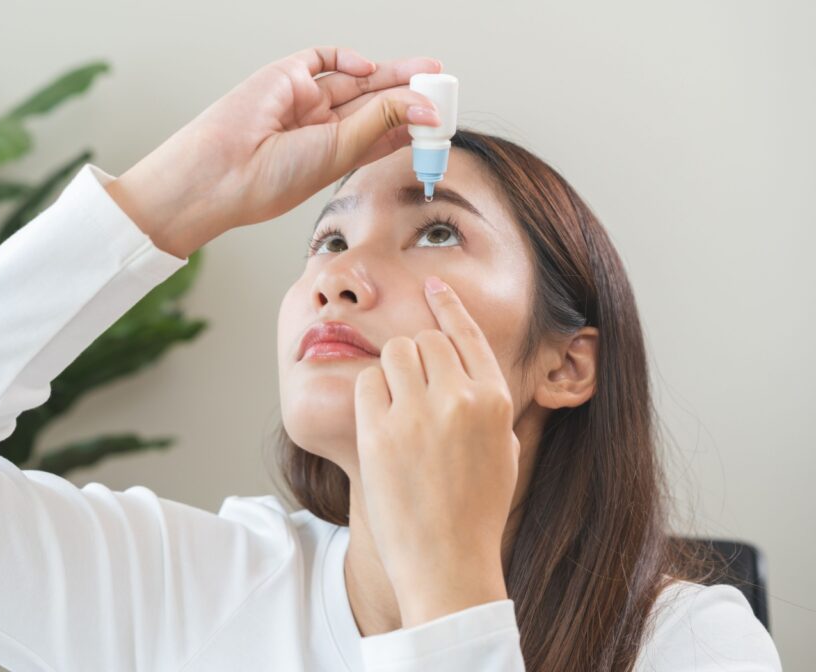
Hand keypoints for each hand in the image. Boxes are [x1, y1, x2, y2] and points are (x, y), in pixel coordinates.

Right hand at [107, 46, 443, 258]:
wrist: (223, 171)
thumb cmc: (272, 179)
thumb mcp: (341, 151)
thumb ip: (381, 121)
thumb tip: (424, 105)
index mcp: (332, 155)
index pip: (381, 134)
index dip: (411, 125)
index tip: (441, 121)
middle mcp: (320, 127)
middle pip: (374, 103)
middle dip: (409, 93)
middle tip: (442, 86)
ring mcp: (303, 100)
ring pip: (356, 79)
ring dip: (391, 74)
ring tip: (427, 72)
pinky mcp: (285, 76)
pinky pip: (322, 58)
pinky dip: (347, 58)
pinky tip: (369, 68)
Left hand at [353, 276, 519, 621]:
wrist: (447, 563)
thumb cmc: (476, 511)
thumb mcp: (503, 450)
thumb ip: (485, 401)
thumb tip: (462, 365)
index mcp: (495, 400)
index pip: (467, 332)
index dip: (447, 304)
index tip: (432, 284)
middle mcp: (459, 399)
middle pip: (424, 340)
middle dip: (415, 356)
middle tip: (411, 388)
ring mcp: (417, 414)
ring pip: (393, 353)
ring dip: (391, 372)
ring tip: (397, 409)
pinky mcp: (379, 432)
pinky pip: (367, 384)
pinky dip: (370, 395)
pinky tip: (380, 423)